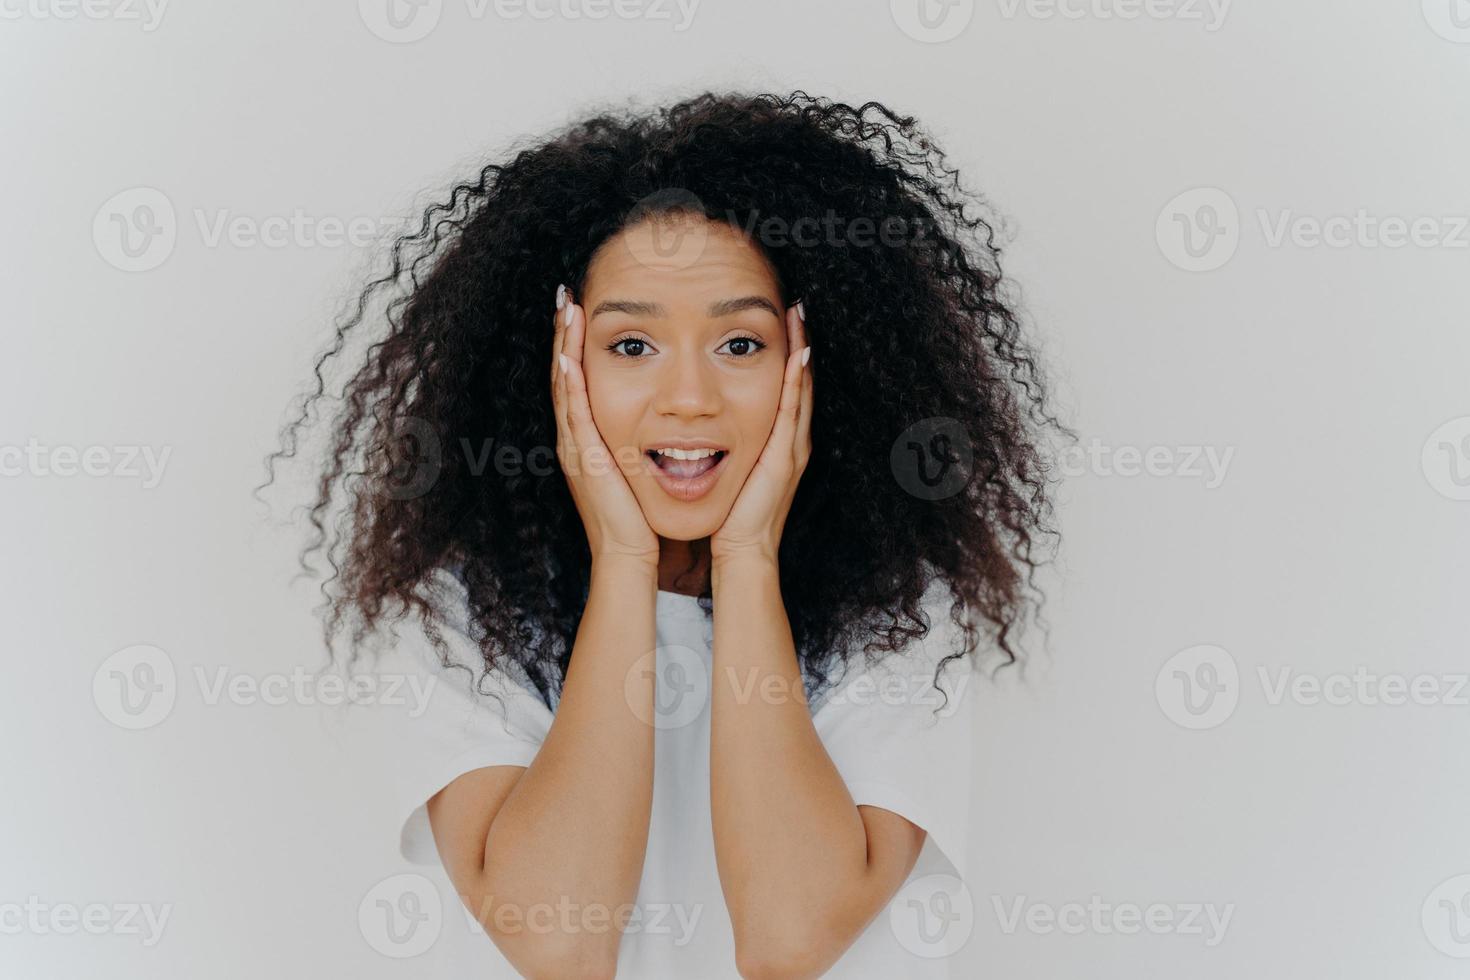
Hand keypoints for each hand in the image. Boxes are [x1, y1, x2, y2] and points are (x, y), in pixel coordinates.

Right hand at [551, 284, 659, 567]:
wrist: (629, 554)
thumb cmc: (638, 516)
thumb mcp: (635, 468)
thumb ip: (637, 442)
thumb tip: (658, 421)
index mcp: (588, 438)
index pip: (578, 380)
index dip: (575, 344)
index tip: (580, 308)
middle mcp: (575, 438)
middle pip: (564, 374)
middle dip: (564, 334)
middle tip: (565, 296)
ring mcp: (576, 447)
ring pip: (564, 386)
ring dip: (563, 346)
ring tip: (565, 309)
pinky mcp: (585, 459)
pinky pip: (573, 413)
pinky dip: (569, 384)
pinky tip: (567, 356)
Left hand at [710, 300, 812, 565]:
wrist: (741, 550)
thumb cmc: (729, 512)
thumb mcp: (729, 467)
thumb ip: (722, 443)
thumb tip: (700, 421)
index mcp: (777, 440)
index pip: (785, 386)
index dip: (785, 352)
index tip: (779, 317)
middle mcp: (791, 438)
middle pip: (799, 379)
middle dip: (799, 341)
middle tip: (796, 304)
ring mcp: (793, 447)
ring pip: (801, 388)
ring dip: (802, 350)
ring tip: (798, 315)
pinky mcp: (786, 457)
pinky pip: (794, 411)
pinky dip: (796, 382)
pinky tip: (797, 354)